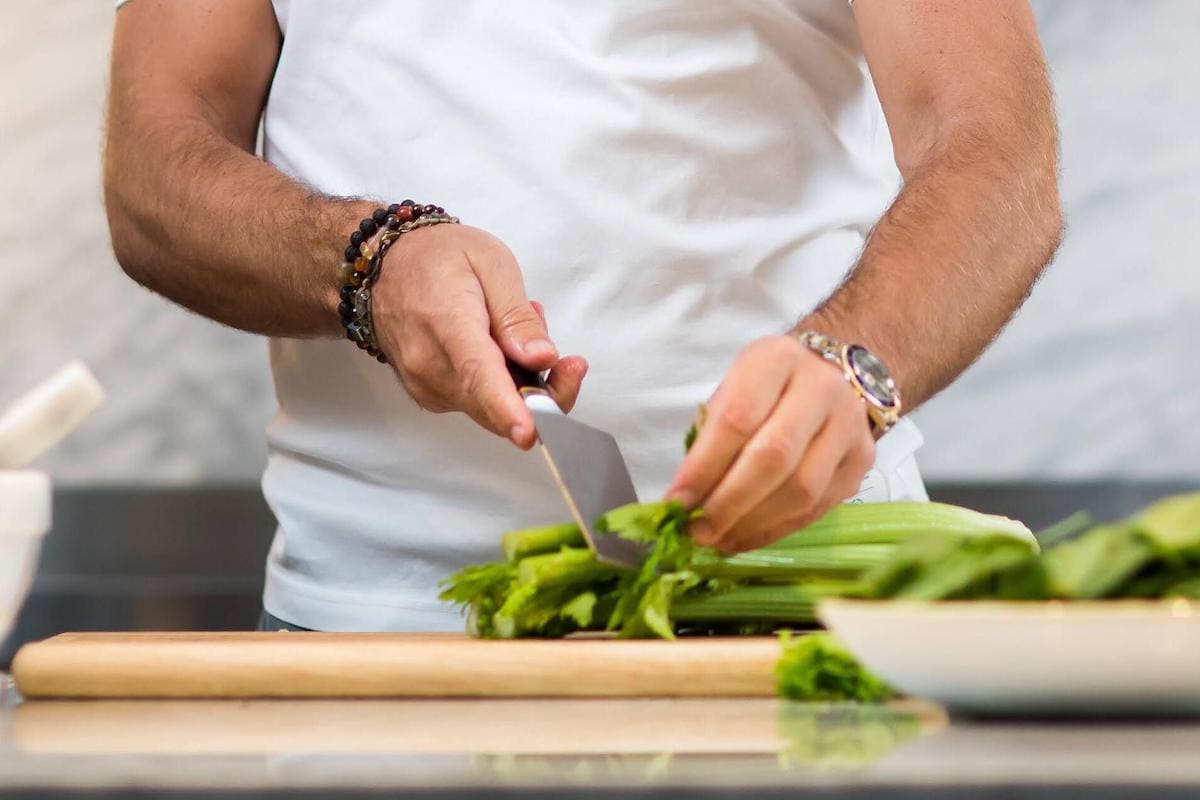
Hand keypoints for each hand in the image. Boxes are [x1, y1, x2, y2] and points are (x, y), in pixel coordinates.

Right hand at [371, 223, 587, 447]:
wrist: (382, 266)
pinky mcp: (431, 396)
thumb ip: (517, 316)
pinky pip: (480, 402)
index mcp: (447, 323)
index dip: (508, 408)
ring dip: (521, 381)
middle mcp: (430, 364)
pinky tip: (497, 347)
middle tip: (569, 361)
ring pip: (494, 408)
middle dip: (544, 393)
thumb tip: (541, 358)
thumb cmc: (435, 257)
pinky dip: (502, 383)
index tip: (528, 431)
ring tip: (513, 330)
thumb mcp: (491, 263)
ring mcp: (427, 386)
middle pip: (496, 405)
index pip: (479, 374)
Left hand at [665, 335, 875, 553]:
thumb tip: (685, 500)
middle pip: (774, 458)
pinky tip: (747, 537)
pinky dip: (777, 529)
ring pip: (802, 490)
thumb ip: (710, 436)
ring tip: (719, 539)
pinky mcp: (862, 460)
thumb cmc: (766, 386)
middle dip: (730, 503)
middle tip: (698, 531)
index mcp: (777, 360)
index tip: (676, 502)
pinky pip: (819, 507)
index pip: (737, 420)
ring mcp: (850, 426)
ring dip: (754, 524)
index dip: (703, 467)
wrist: (831, 374)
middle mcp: (822, 388)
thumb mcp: (732, 390)